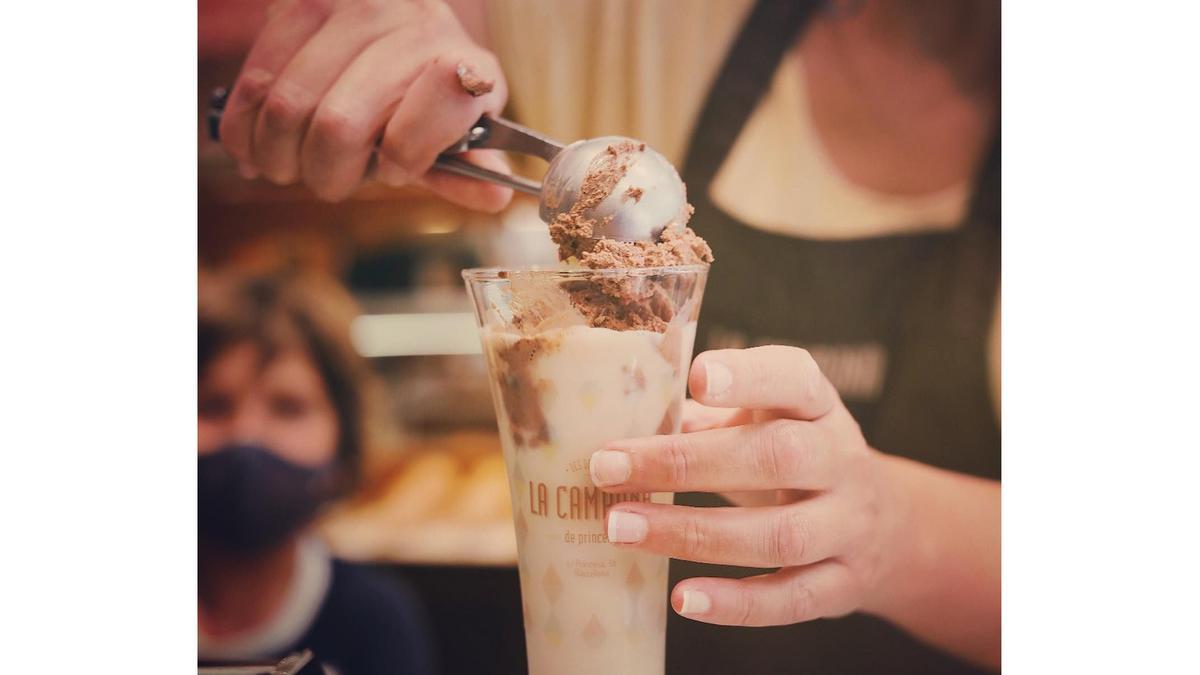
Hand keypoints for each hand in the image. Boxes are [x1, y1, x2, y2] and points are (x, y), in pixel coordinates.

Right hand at [219, 0, 511, 207]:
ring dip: (281, 158)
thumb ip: (464, 169)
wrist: (392, 25)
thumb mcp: (454, 131)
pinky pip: (253, 83)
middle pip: (338, 127)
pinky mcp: (297, 4)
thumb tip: (494, 196)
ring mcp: (352, 10)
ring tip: (293, 165)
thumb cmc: (423, 94)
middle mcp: (412, 27)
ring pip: (286, 108)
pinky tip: (260, 148)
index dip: (400, 159)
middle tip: (333, 179)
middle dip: (327, 174)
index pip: (423, 122)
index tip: (390, 169)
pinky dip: (246, 132)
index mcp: (463, 68)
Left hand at [588, 346, 906, 626]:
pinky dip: (736, 604)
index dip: (749, 378)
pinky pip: (791, 599)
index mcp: (817, 406)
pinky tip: (683, 599)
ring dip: (694, 534)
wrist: (888, 525)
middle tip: (607, 466)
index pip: (794, 379)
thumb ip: (706, 418)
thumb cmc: (797, 456)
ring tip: (621, 528)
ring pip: (781, 535)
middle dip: (687, 463)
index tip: (696, 376)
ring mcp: (848, 526)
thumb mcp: (769, 419)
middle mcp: (841, 461)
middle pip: (777, 458)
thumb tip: (626, 419)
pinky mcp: (843, 584)